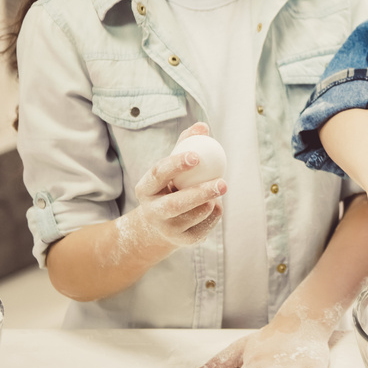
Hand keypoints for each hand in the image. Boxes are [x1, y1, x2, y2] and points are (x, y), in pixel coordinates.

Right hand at [130, 123, 224, 247]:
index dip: (175, 164)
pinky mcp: (183, 242)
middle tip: (223, 182)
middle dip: (200, 193)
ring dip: (210, 201)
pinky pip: (206, 226)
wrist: (160, 225)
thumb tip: (202, 126)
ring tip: (218, 188)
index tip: (196, 155)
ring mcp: (167, 229)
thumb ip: (186, 144)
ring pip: (194, 216)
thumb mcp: (172, 167)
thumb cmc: (170, 186)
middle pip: (174, 204)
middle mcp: (152, 211)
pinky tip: (214, 204)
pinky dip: (215, 213)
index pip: (158, 174)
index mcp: (145, 189)